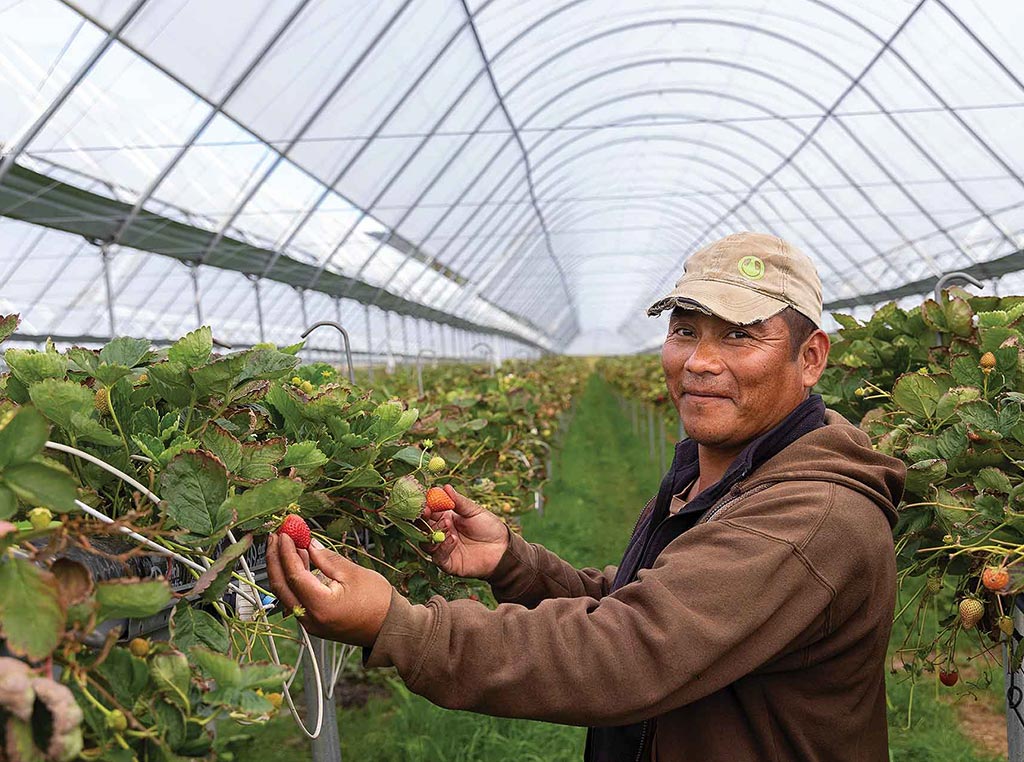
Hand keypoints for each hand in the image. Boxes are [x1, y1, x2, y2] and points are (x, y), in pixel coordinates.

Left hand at [266, 534, 392, 646]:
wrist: (389, 627)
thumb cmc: (378, 601)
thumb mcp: (353, 573)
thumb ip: (326, 558)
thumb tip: (308, 543)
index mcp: (321, 606)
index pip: (294, 575)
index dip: (286, 551)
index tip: (285, 533)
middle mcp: (310, 618)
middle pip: (281, 586)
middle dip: (275, 559)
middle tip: (275, 537)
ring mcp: (309, 623)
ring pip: (286, 593)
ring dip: (282, 568)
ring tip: (285, 544)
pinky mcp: (313, 622)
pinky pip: (295, 598)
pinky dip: (293, 580)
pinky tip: (299, 562)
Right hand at [422, 485, 508, 578]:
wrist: (502, 548)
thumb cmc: (489, 527)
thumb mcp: (474, 511)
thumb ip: (458, 501)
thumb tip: (445, 487)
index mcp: (445, 517)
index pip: (428, 511)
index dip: (424, 506)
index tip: (424, 500)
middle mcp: (441, 532)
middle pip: (422, 527)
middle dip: (422, 519)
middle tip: (427, 511)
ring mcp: (442, 548)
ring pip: (426, 542)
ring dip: (434, 532)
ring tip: (447, 524)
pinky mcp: (448, 563)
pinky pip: (438, 556)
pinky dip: (443, 547)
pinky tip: (453, 538)